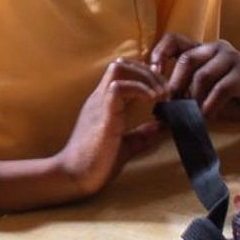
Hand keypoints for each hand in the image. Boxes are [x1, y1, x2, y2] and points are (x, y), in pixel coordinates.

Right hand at [50, 58, 168, 199]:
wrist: (74, 175)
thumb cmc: (96, 163)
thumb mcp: (126, 145)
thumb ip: (144, 134)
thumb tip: (165, 126)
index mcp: (104, 103)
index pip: (121, 72)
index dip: (144, 73)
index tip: (161, 86)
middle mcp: (100, 97)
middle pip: (121, 64)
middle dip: (148, 72)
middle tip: (165, 90)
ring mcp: (100, 103)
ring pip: (119, 69)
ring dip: (144, 77)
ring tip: (160, 94)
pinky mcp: (103, 114)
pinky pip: (118, 88)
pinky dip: (139, 89)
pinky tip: (151, 100)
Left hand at [149, 34, 239, 121]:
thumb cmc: (235, 98)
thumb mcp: (205, 94)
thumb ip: (186, 95)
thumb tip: (159, 114)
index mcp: (203, 49)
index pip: (174, 40)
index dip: (159, 53)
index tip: (151, 73)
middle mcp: (216, 48)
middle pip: (186, 60)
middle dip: (174, 86)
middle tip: (168, 107)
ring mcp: (231, 59)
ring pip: (201, 76)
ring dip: (192, 100)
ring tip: (189, 116)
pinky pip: (219, 89)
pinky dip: (209, 105)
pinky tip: (206, 117)